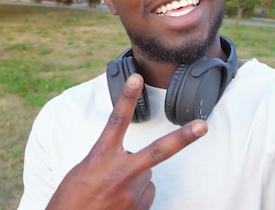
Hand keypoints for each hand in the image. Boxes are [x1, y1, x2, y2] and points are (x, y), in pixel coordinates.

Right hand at [46, 73, 208, 209]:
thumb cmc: (72, 199)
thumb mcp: (84, 171)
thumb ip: (109, 160)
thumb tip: (133, 162)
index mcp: (100, 158)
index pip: (117, 121)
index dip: (127, 98)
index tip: (136, 77)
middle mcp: (120, 173)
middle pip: (158, 151)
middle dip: (183, 138)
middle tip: (203, 126)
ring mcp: (132, 193)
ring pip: (147, 176)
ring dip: (135, 179)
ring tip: (113, 191)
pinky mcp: (139, 209)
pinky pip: (146, 195)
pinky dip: (136, 196)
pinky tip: (118, 202)